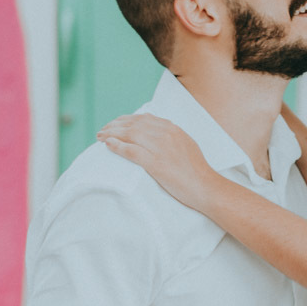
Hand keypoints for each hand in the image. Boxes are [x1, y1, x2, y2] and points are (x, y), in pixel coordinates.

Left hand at [97, 113, 218, 212]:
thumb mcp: (186, 145)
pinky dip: (117, 146)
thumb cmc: (196, 171)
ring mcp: (160, 148)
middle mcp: (166, 134)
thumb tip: (156, 134)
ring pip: (130, 134)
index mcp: (173, 129)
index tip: (115, 123)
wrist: (206, 187)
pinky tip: (107, 145)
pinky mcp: (156, 163)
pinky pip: (131, 151)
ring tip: (100, 136)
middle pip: (133, 124)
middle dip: (114, 125)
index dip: (126, 119)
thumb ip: (171, 137)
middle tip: (102, 130)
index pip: (144, 118)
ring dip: (111, 134)